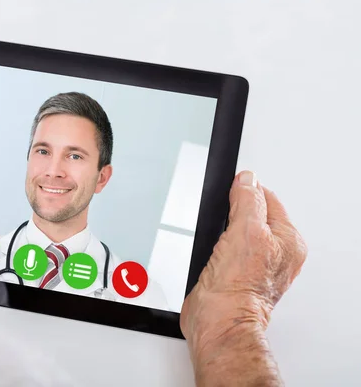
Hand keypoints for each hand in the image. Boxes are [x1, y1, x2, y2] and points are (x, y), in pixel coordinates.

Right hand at [180, 170, 306, 383]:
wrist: (217, 319)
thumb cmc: (238, 286)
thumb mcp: (247, 230)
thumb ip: (248, 199)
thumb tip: (247, 180)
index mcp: (288, 240)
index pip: (267, 198)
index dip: (245, 192)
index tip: (230, 194)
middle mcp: (275, 253)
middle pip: (250, 213)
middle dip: (232, 212)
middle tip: (224, 225)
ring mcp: (254, 264)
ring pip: (234, 230)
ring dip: (221, 230)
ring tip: (218, 242)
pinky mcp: (233, 272)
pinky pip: (223, 247)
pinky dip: (213, 246)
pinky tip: (211, 253)